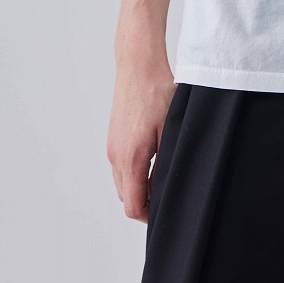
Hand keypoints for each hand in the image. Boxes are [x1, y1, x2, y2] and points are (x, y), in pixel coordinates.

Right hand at [107, 59, 176, 222]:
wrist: (138, 66)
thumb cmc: (158, 93)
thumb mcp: (171, 130)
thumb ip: (166, 164)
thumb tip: (167, 188)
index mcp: (132, 158)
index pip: (133, 206)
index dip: (150, 217)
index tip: (167, 212)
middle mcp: (116, 156)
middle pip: (127, 198)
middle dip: (146, 203)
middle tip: (169, 195)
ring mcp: (112, 148)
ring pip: (123, 183)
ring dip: (140, 188)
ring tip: (163, 177)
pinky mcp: (113, 139)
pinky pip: (120, 168)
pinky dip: (134, 173)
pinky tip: (153, 160)